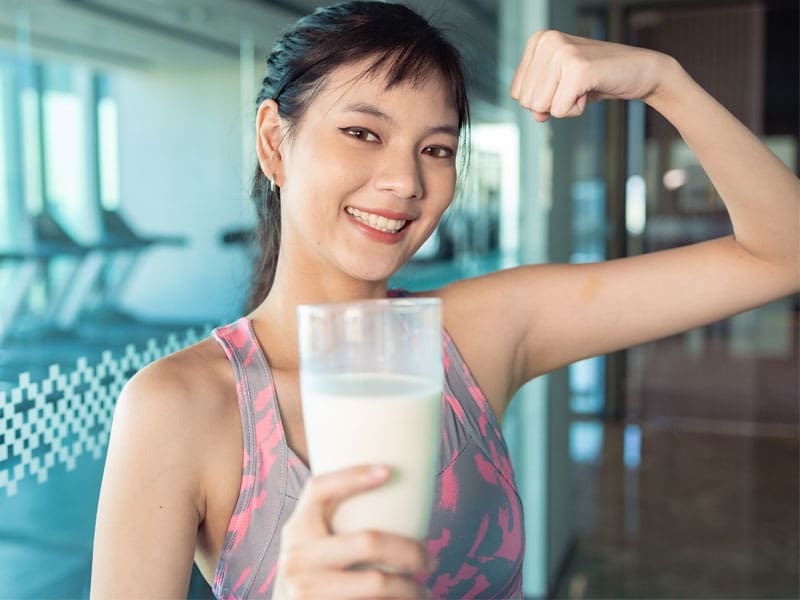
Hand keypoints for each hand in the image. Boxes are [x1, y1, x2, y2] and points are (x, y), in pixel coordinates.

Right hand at [272, 465, 435, 598]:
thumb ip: (337, 526)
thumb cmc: (315, 574)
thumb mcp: (313, 545)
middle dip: (411, 551)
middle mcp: (297, 557)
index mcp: (298, 528)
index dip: (351, 476)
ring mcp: (306, 589)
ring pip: (376, 582)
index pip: (318, 489)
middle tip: (431, 560)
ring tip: (424, 590)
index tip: (388, 471)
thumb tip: (396, 494)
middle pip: (368, 541)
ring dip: (410, 587)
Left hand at [510, 30, 671, 121]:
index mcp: (538, 41)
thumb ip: (539, 102)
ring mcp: (562, 53)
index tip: (565, 84)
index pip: (517, 93)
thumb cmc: (597, 79)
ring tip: (582, 87)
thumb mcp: (559, 88)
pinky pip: (559, 111)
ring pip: (540, 107)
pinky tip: (590, 90)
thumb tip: (536, 115)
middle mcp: (547, 41)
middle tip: (576, 86)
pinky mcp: (577, 69)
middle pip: (526, 101)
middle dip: (552, 103)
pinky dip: (576, 109)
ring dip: (564, 106)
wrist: (640, 71)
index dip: (542, 98)